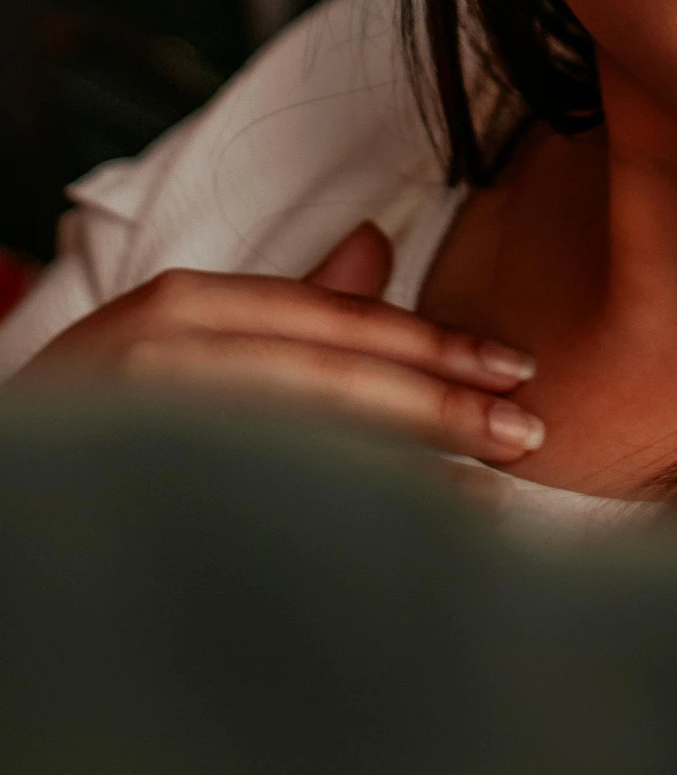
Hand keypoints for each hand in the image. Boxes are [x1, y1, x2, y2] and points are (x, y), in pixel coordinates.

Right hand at [13, 222, 543, 467]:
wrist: (6, 476)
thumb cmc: (102, 401)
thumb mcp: (186, 332)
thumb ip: (289, 303)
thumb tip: (376, 241)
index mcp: (186, 306)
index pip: (336, 324)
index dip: (431, 346)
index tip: (512, 368)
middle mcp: (166, 357)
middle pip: (333, 381)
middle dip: (438, 408)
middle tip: (526, 431)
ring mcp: (148, 431)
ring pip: (304, 446)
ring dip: (404, 471)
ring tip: (484, 492)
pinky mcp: (140, 492)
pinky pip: (259, 505)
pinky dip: (337, 518)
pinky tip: (396, 532)